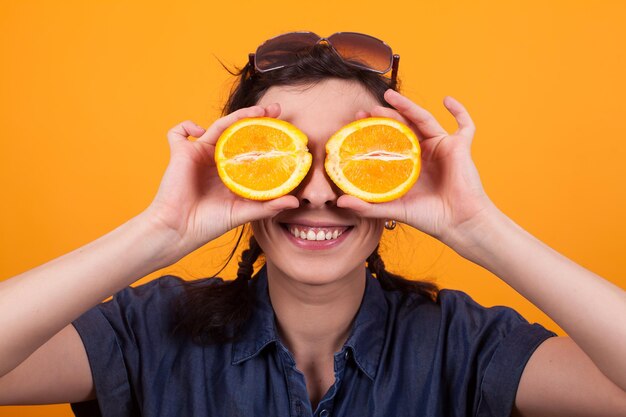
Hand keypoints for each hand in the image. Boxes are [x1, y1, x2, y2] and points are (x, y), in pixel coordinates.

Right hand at [144, 104, 298, 254]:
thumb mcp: (243, 213)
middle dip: (257, 117)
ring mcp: (199, 154)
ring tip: (258, 112)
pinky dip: (187, 125)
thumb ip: (267, 206)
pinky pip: (178, 132)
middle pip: (238, 131)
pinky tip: (200, 131)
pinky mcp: (181, 153)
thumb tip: (296, 202)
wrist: (179, 230)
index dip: (267, 136)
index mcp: (232, 171)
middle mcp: (217, 159)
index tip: (286, 129)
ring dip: (238, 115)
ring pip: (219, 126)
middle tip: (276, 109)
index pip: (252, 147)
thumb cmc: (208, 224)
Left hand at [338, 89, 494, 247]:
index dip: (373, 131)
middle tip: (367, 109)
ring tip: (390, 96)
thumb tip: (339, 202)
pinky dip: (459, 111)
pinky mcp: (460, 147)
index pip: (388, 141)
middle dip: (385, 116)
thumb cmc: (429, 218)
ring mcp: (442, 148)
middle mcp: (424, 153)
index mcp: (408, 165)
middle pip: (403, 126)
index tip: (355, 124)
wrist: (458, 223)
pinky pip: (465, 125)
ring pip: (424, 119)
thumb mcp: (394, 209)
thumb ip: (368, 206)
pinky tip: (447, 100)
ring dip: (408, 106)